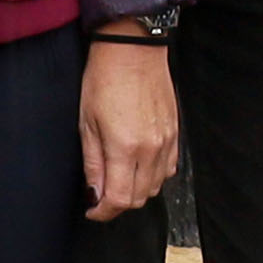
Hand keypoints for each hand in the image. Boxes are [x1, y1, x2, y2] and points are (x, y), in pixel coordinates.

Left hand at [81, 39, 182, 220]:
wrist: (133, 50)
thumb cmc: (104, 80)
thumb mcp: (87, 124)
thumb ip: (93, 164)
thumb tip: (94, 194)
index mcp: (125, 148)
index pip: (119, 200)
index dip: (103, 212)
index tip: (92, 210)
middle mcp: (151, 149)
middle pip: (139, 198)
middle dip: (118, 204)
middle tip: (101, 195)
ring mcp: (167, 142)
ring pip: (156, 187)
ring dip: (136, 191)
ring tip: (119, 178)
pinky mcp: (175, 133)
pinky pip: (169, 169)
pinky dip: (154, 176)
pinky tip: (139, 165)